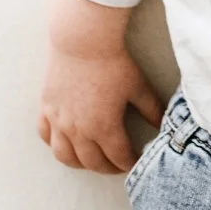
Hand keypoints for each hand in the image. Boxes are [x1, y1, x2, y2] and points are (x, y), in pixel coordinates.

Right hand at [38, 43, 162, 172]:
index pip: (118, 157)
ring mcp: (59, 121)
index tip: (136, 162)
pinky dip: (55, 144)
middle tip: (117, 165)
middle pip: (92, 162)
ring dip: (80, 164)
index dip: (129, 163)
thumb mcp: (138, 87)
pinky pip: (46, 136)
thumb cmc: (113, 63)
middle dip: (107, 168)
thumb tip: (165, 125)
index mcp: (104, 127)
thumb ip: (152, 109)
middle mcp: (78, 130)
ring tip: (92, 160)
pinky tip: (66, 142)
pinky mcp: (46, 109)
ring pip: (65, 156)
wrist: (83, 41)